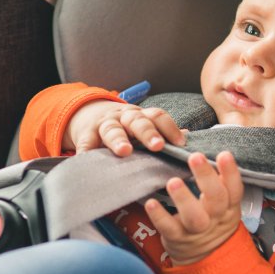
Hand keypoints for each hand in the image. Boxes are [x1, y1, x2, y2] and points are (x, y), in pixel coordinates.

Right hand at [64, 100, 185, 156]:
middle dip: (148, 133)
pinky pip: (86, 143)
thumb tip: (188, 137)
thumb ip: (161, 131)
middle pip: (137, 121)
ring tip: (124, 151)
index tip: (180, 143)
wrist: (90, 114)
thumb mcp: (141, 124)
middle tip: (158, 146)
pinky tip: (88, 159)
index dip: (169, 128)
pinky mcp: (86, 135)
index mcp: (141, 116)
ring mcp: (104, 124)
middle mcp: (123, 117)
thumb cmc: (124, 127)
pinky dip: (86, 151)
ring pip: (112, 129)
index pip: (157, 116)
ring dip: (119, 139)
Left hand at [144, 151, 243, 264]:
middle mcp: (215, 217)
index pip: (235, 188)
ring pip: (194, 217)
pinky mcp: (177, 238)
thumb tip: (188, 138)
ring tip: (173, 181)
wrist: (203, 256)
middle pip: (216, 199)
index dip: (231, 173)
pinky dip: (159, 216)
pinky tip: (150, 202)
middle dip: (206, 177)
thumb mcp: (220, 201)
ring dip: (183, 198)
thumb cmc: (210, 217)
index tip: (224, 154)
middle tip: (195, 157)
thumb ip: (212, 176)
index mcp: (228, 206)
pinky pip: (168, 228)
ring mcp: (196, 230)